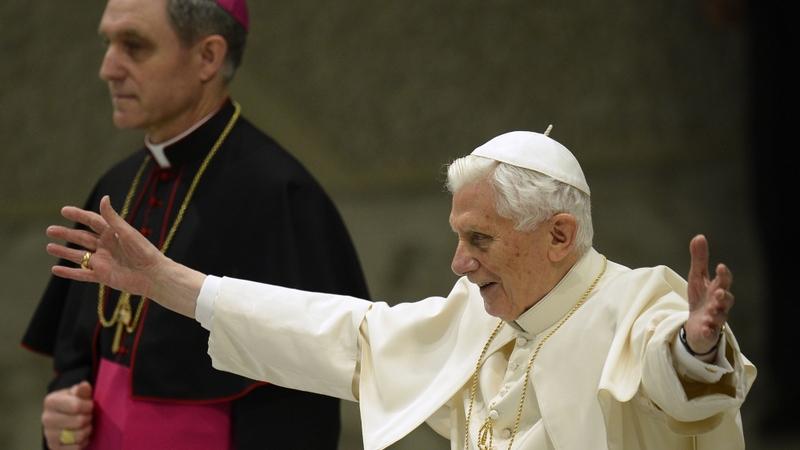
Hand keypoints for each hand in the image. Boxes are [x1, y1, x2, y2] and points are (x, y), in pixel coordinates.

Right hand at [42, 381, 92, 448]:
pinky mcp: (54, 447)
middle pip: (79, 422)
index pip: (77, 406)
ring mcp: (49, 434)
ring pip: (78, 436)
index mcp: (51, 401)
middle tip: (88, 416)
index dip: (88, 406)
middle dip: (89, 418)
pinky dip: (84, 442)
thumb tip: (85, 385)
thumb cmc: (72, 402)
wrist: (61, 417)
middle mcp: (46, 418)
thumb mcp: (76, 393)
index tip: (89, 405)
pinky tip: (82, 435)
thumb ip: (82, 391)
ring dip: (88, 430)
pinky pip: (76, 448)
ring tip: (86, 425)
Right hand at [46, 196, 204, 317]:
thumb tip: (103, 198)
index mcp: (113, 233)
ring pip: (79, 255)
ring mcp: (103, 261)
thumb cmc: (144, 252)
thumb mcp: (127, 232)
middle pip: (82, 238)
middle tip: (49, 229)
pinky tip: (55, 269)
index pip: (92, 221)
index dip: (78, 215)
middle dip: (66, 233)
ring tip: (49, 247)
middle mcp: (106, 246)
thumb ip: (113, 218)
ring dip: (64, 252)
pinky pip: (82, 274)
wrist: (153, 275)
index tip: (64, 210)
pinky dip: (69, 272)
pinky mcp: (102, 276)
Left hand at [685, 235, 733, 360]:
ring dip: (716, 312)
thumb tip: (699, 236)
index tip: (719, 267)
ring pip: (720, 316)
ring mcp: (716, 319)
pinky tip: (704, 328)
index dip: (723, 274)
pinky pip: (710, 332)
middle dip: (724, 295)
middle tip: (718, 292)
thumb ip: (699, 259)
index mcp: (717, 289)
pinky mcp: (709, 332)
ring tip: (710, 309)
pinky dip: (708, 330)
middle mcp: (720, 304)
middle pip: (727, 299)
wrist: (697, 325)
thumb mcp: (696, 277)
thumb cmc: (700, 298)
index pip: (724, 280)